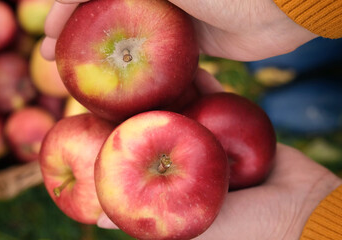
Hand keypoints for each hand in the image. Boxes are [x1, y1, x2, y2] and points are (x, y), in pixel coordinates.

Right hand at [41, 0, 316, 60]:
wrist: (279, 8)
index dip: (66, 10)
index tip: (48, 35)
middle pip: (106, 18)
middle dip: (78, 38)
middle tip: (53, 61)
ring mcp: (174, 23)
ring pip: (129, 42)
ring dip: (105, 60)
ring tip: (78, 79)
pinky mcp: (192, 48)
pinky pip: (157, 62)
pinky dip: (139, 73)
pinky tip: (121, 88)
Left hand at [95, 69, 341, 239]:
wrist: (307, 209)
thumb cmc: (253, 228)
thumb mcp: (200, 230)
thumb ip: (156, 225)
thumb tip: (96, 220)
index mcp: (183, 186)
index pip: (148, 160)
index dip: (130, 142)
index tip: (108, 122)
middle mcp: (197, 165)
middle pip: (169, 133)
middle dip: (154, 113)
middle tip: (132, 92)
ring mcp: (218, 145)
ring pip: (193, 115)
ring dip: (179, 95)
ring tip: (160, 75)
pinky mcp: (239, 131)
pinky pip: (222, 104)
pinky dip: (210, 88)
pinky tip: (195, 71)